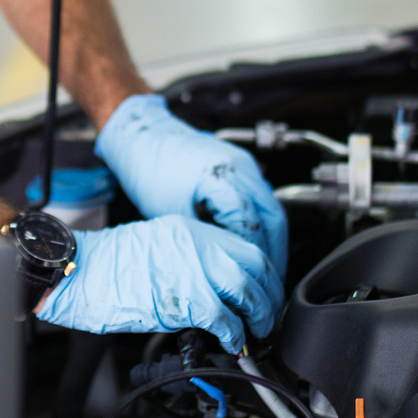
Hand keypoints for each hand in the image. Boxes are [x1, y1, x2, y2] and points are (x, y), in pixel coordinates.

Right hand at [34, 216, 279, 353]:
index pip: (244, 247)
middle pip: (255, 265)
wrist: (80, 270)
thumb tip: (210, 290)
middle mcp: (199, 244)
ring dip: (259, 315)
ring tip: (256, 332)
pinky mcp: (187, 298)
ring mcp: (195, 269)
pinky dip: (236, 334)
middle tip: (267, 315)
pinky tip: (233, 344)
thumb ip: (188, 262)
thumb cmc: (106, 265)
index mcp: (191, 231)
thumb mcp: (156, 248)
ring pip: (248, 290)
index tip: (262, 290)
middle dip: (268, 293)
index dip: (260, 273)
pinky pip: (226, 318)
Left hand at [94, 94, 288, 281]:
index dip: (256, 257)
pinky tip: (255, 241)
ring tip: (266, 267)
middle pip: (274, 218)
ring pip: (273, 208)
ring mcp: (244, 164)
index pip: (252, 226)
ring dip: (272, 238)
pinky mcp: (240, 165)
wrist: (141, 135)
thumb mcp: (171, 213)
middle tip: (271, 281)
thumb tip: (220, 265)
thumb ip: (201, 239)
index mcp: (224, 177)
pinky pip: (262, 197)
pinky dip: (263, 222)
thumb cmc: (150, 168)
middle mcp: (241, 167)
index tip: (255, 278)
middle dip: (276, 253)